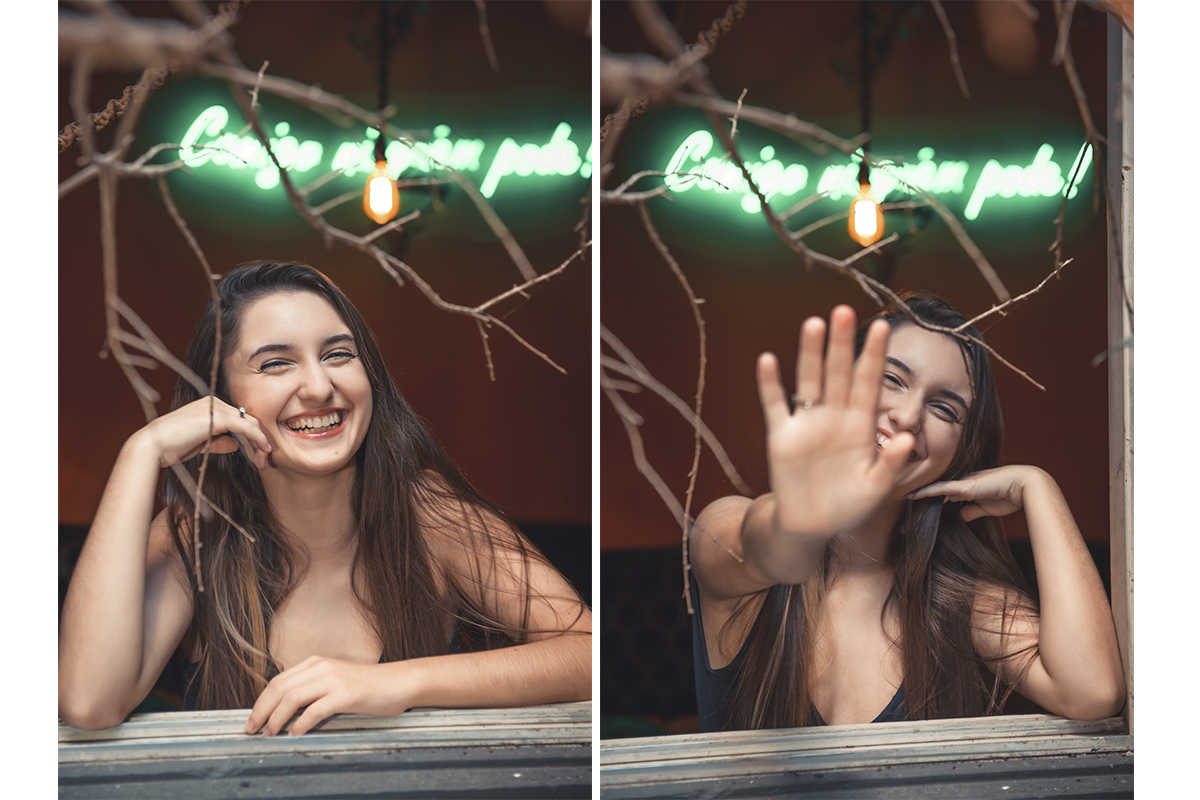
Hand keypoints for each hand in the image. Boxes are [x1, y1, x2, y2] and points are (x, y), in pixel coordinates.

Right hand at [136, 397, 273, 470]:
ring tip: (263, 461)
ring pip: (250, 423)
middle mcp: (215, 402)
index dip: (251, 438)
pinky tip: (263, 450)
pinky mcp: (219, 417)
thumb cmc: (172, 447)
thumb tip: (235, 445)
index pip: (239, 419)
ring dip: (260, 443)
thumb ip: (218, 442)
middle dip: (259, 441)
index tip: (258, 456)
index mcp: (210, 406)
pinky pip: (247, 427)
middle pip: (248, 420)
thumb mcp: (201, 444)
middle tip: (265, 461)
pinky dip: (258, 439)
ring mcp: (217, 407)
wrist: (153, 447)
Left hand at [245, 656, 417, 736]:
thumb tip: (285, 711)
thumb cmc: (367, 686)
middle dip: (261, 711)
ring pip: (293, 698)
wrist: (398, 682)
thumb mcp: (334, 681)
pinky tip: (296, 733)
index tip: (252, 720)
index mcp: (315, 663)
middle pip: (280, 688)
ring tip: (271, 734)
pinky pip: (315, 710)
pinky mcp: (346, 694)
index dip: (260, 702)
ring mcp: (334, 679)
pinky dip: (301, 724)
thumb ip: (312, 689)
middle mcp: (321, 667)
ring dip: (277, 719)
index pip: (278, 681)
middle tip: (253, 730)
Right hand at [758, 305, 913, 538]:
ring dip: (810, 353)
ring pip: (810, 381)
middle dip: (842, 344)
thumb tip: (908, 439)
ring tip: (814, 323)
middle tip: (844, 311)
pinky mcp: (782, 436)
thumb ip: (891, 464)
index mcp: (861, 426)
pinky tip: (768, 360)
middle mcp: (834, 418)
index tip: (885, 327)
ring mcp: (807, 424)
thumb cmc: (848, 506)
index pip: (870, 383)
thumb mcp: (876, 489)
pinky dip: (770, 384)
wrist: (811, 527)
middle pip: (839, 373)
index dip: (875, 356)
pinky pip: (775, 405)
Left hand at [909, 465, 1044, 521]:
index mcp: (964, 489)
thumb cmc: (1010, 496)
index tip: (914, 516)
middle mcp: (959, 484)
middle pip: (933, 492)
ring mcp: (961, 483)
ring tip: (899, 504)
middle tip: (902, 516)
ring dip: (917, 496)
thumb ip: (972, 511)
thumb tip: (960, 517)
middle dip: (917, 502)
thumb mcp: (987, 508)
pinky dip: (926, 492)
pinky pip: (941, 488)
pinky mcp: (964, 485)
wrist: (1026, 486)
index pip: (940, 496)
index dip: (927, 504)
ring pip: (933, 489)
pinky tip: (912, 495)